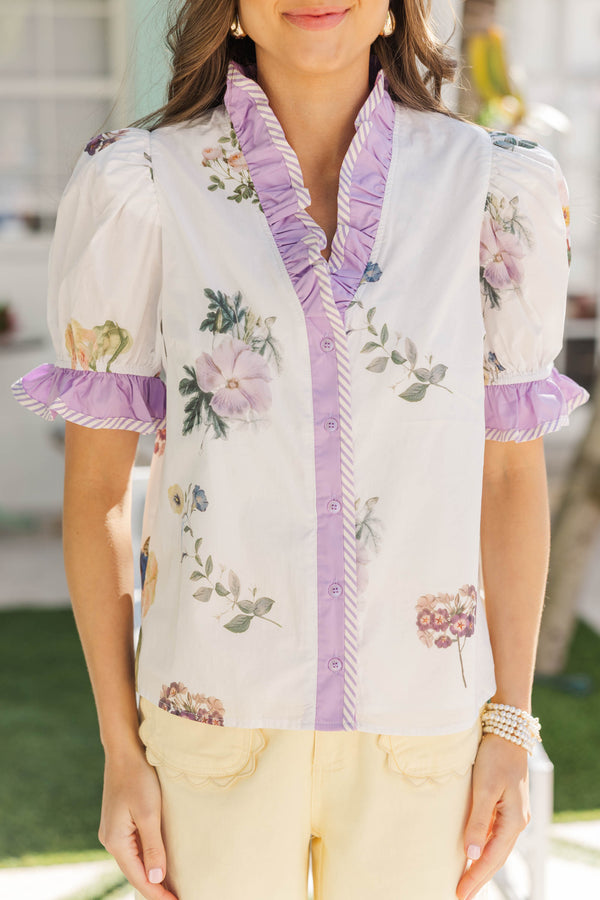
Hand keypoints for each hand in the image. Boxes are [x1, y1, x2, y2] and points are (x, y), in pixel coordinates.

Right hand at [98, 747, 177, 899]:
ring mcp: (114, 830)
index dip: (156, 893)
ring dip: (152, 874)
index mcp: (115, 841)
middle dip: (154, 888)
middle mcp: (111, 839)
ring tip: (170, 887)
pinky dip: (147, 858)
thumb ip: (152, 847)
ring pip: (134, 860)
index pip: (138, 877)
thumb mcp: (149, 813)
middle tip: (177, 898)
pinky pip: (135, 847)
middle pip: (135, 872)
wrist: (125, 750)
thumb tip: (154, 880)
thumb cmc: (138, 778)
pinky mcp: (120, 820)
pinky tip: (159, 862)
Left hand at [455, 732, 530, 899]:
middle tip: (461, 896)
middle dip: (479, 878)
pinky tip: (473, 853)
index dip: (476, 876)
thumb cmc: (495, 756)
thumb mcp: (484, 787)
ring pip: (495, 848)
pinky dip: (484, 848)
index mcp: (513, 820)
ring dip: (481, 865)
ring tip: (467, 882)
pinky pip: (494, 835)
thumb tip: (471, 853)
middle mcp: (516, 821)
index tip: (460, 893)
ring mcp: (512, 814)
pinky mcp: (504, 805)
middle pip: (496, 858)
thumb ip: (478, 821)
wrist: (507, 732)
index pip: (492, 858)